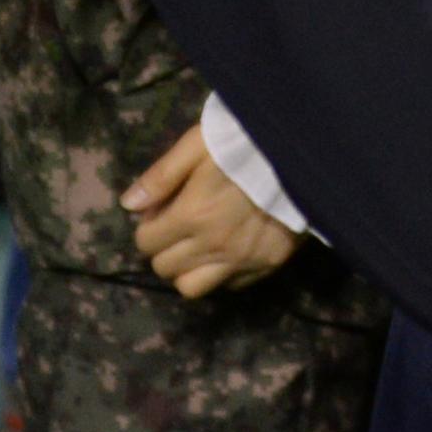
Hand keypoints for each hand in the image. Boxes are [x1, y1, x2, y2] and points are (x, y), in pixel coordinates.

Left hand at [126, 122, 299, 301]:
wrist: (303, 154)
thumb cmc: (244, 143)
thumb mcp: (197, 145)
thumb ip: (161, 176)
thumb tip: (128, 204)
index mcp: (191, 216)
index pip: (146, 243)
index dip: (148, 227)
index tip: (161, 212)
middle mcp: (213, 246)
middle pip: (165, 268)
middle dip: (163, 249)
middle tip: (178, 227)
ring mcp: (242, 260)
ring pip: (193, 288)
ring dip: (188, 269)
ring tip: (198, 246)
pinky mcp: (267, 265)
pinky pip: (230, 285)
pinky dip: (221, 273)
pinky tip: (228, 249)